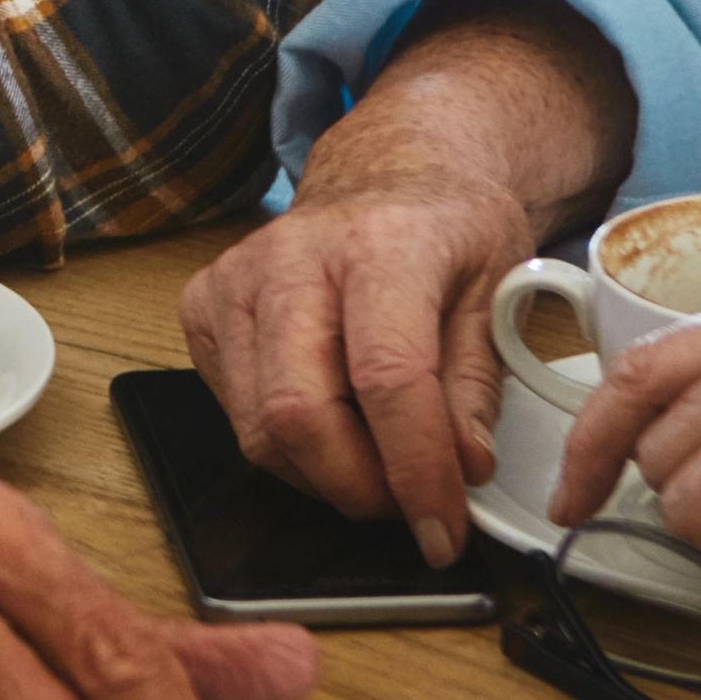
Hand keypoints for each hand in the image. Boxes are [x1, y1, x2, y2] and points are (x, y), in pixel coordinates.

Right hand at [173, 163, 531, 564]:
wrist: (387, 170)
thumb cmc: (445, 226)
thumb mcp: (497, 292)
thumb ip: (476, 384)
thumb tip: (460, 468)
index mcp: (380, 243)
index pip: (386, 378)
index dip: (415, 469)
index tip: (444, 529)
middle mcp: (292, 256)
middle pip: (298, 412)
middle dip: (358, 488)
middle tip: (408, 507)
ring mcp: (235, 279)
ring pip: (258, 428)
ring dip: (325, 479)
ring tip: (380, 468)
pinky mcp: (202, 306)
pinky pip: (234, 415)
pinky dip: (289, 449)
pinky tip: (334, 428)